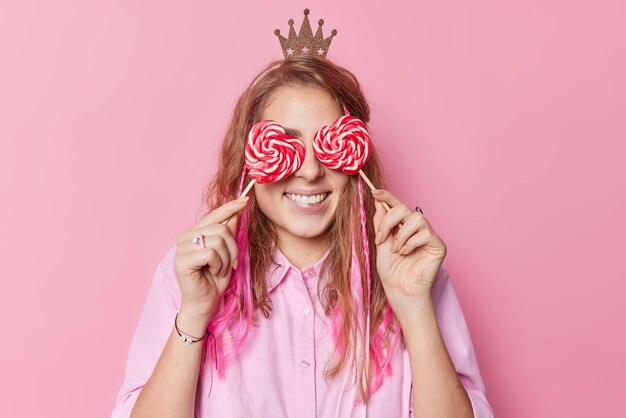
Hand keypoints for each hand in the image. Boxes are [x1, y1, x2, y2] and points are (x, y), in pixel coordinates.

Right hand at [175, 196, 248, 317]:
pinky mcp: (182, 261)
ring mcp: (182, 249)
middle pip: (221, 228)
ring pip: (218, 240)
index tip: (246, 199)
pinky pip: (211, 253)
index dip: (230, 207)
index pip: (214, 215)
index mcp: (194, 233)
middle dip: (233, 247)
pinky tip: (213, 272)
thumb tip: (236, 213)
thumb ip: (228, 234)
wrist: (204, 303)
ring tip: (219, 269)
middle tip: (230, 263)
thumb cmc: (215, 279)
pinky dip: (219, 264)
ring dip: (226, 258)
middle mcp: (185, 237)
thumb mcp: (227, 253)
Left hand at [371, 189, 446, 312]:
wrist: (400, 290)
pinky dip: (411, 243)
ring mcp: (428, 235)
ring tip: (397, 251)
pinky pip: (424, 232)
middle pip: (404, 208)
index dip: (388, 197)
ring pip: (415, 218)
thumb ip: (381, 224)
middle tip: (381, 239)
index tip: (375, 192)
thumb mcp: (381, 244)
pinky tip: (407, 254)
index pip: (397, 206)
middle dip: (388, 221)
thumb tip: (380, 204)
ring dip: (400, 235)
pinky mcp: (438, 245)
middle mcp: (417, 228)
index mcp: (403, 226)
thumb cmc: (392, 271)